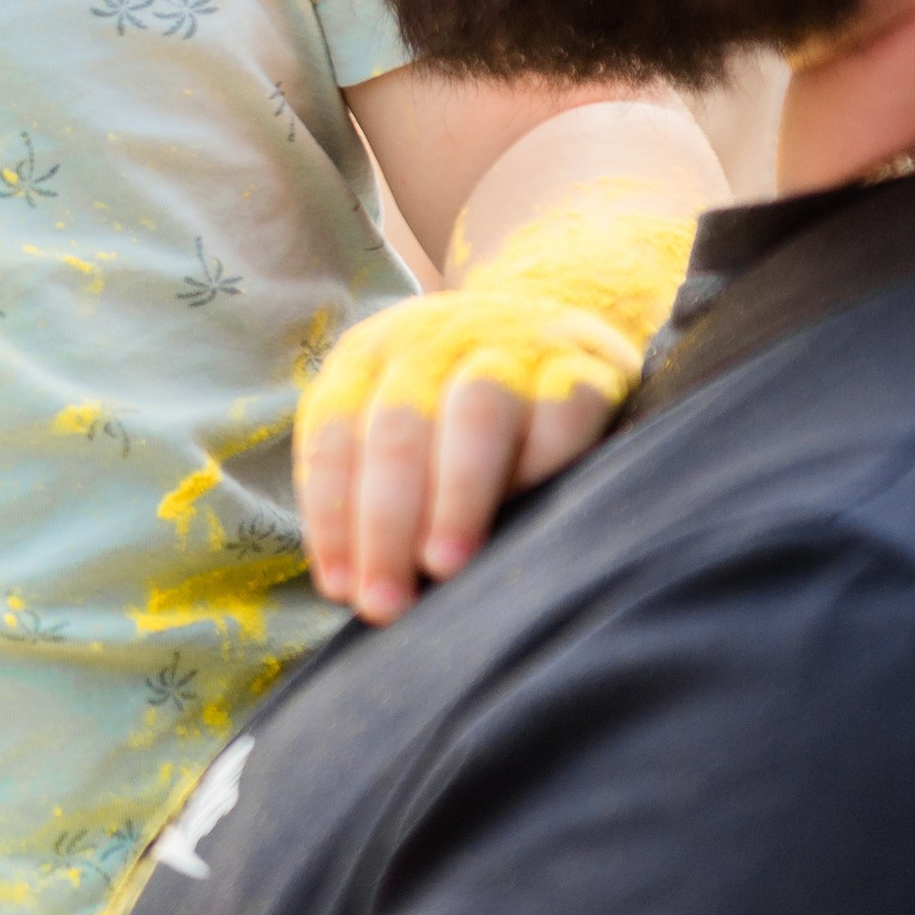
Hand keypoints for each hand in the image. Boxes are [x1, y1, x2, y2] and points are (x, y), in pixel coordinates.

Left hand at [296, 296, 637, 621]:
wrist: (553, 313)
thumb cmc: (453, 401)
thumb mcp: (396, 416)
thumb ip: (369, 481)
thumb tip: (356, 587)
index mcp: (370, 355)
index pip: (334, 431)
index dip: (332, 513)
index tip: (341, 588)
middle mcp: (433, 342)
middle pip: (398, 429)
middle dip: (385, 522)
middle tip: (385, 601)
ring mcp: (510, 348)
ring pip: (477, 412)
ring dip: (456, 494)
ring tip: (444, 564)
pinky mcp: (582, 366)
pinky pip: (562, 411)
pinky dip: (544, 464)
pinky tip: (533, 515)